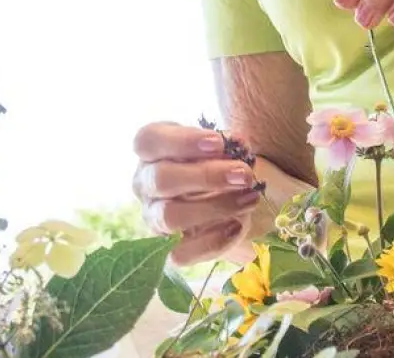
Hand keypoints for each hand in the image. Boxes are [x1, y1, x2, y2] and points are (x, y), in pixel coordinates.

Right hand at [132, 122, 263, 264]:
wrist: (223, 197)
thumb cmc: (214, 161)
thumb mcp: (218, 147)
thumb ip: (227, 145)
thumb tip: (238, 145)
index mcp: (151, 151)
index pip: (149, 141)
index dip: (182, 141)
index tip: (219, 143)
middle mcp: (145, 183)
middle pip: (160, 179)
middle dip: (206, 176)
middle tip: (243, 174)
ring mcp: (153, 217)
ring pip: (170, 216)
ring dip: (214, 207)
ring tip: (249, 198)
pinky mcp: (167, 248)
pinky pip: (182, 253)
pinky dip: (213, 241)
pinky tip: (237, 225)